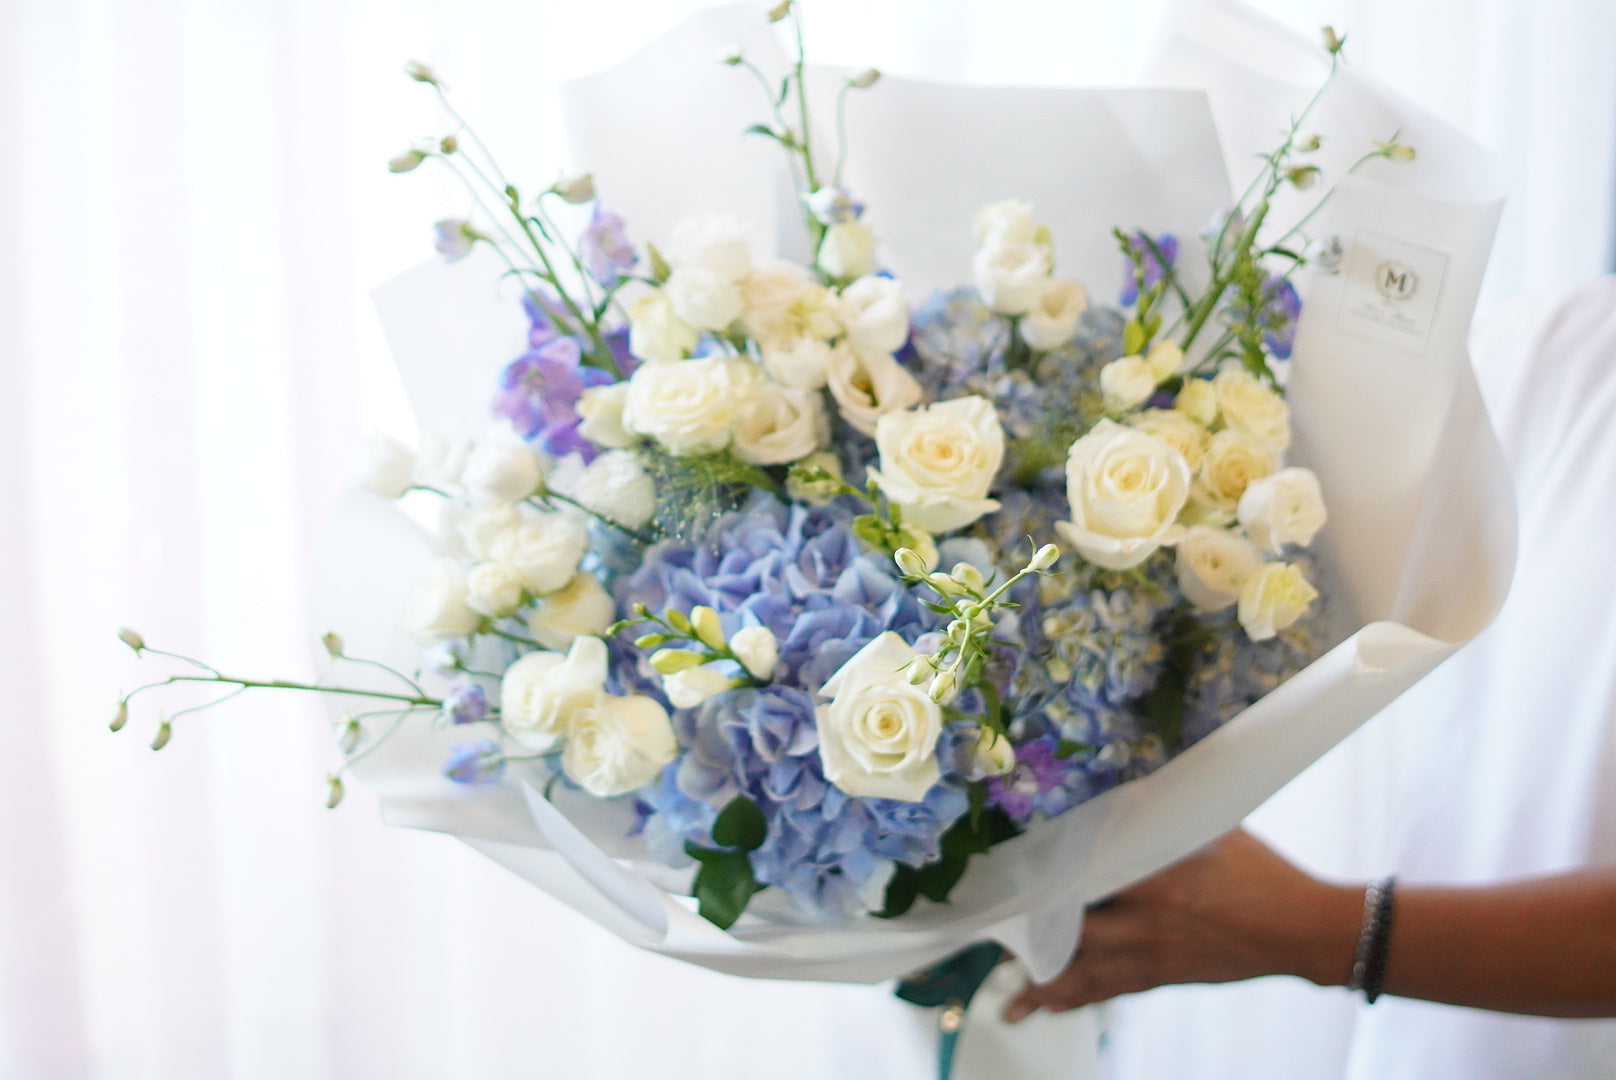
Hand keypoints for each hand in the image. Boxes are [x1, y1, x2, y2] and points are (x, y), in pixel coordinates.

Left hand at [1003, 828, 1359, 1021]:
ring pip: (1087, 978)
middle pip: (1073, 937)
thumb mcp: (1214, 830)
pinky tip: (1052, 1007)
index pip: (1088, 881)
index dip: (1048, 884)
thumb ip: (1167, 815)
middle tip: (992, 940)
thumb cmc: (1263, 874)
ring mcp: (1154, 958)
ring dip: (1045, 990)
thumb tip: (1130, 790)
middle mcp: (1147, 925)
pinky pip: (1111, 992)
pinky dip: (1078, 999)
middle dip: (1030, 942)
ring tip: (1010, 1004)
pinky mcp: (1163, 977)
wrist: (1302, 930)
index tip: (1014, 880)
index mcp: (1158, 881)